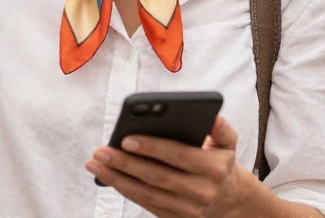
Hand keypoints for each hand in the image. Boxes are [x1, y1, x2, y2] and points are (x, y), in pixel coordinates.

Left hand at [86, 115, 251, 217]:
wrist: (229, 199)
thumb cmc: (220, 161)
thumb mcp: (227, 143)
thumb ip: (220, 128)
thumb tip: (211, 116)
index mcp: (215, 168)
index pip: (178, 155)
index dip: (151, 147)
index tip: (126, 138)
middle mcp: (202, 191)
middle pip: (157, 176)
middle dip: (125, 163)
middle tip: (101, 150)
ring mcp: (188, 209)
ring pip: (147, 193)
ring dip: (117, 179)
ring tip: (95, 163)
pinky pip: (146, 204)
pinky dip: (125, 190)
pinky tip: (108, 176)